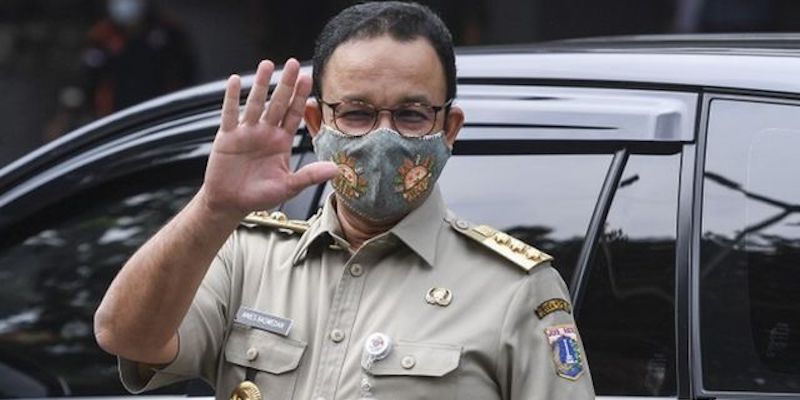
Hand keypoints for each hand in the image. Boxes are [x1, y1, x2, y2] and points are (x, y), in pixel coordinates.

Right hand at [200, 59, 337, 218]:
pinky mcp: (227, 137)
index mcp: (281, 141)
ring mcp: (246, 132)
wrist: (231, 203)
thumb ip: (310, 176)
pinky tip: (236, 81)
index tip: (308, 78)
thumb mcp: (288, 186)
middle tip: (293, 63)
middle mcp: (265, 132)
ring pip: (255, 103)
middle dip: (286, 83)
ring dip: (261, 84)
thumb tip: (335, 170)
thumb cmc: (259, 195)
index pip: (294, 114)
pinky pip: (230, 114)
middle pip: (277, 103)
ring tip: (267, 65)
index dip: (301, 97)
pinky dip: (232, 98)